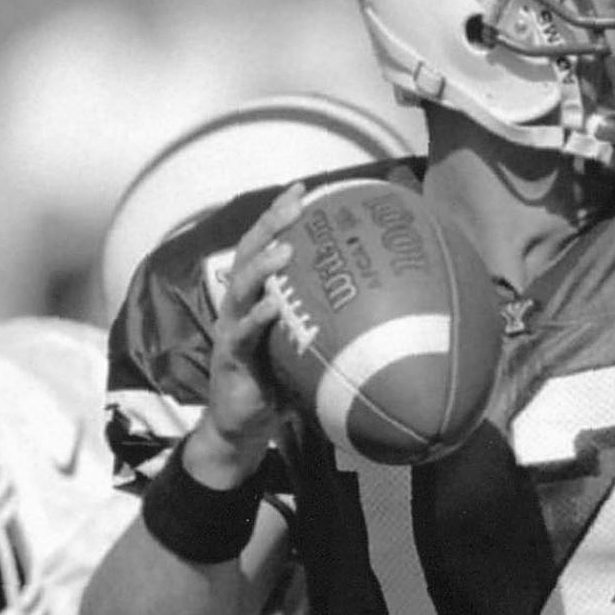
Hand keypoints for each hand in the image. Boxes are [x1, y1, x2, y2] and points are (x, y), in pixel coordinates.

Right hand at [185, 184, 306, 479]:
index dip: (281, 214)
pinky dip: (257, 319)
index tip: (306, 188)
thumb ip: (329, 323)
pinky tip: (273, 309)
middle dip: (271, 223)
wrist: (243, 425)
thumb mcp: (305, 345)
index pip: (265, 244)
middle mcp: (239, 304)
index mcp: (256, 295)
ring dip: (262, 265)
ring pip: (240, 286)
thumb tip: (384, 308)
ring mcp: (231, 327)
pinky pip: (243, 333)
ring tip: (285, 248)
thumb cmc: (279, 381)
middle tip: (296, 202)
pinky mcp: (230, 356)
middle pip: (249, 252)